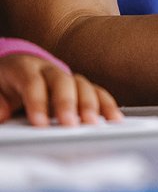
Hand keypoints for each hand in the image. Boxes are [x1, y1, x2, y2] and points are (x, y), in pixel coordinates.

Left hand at [0, 54, 122, 126]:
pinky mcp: (79, 88)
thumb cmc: (2, 89)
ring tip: (92, 124)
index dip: (37, 102)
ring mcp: (66, 77)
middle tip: (70, 124)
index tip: (39, 124)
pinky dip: (106, 105)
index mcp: (22, 68)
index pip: (33, 82)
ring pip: (82, 85)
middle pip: (62, 81)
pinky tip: (113, 119)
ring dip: (90, 105)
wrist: (11, 76)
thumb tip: (2, 118)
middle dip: (68, 103)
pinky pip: (96, 92)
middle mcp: (48, 69)